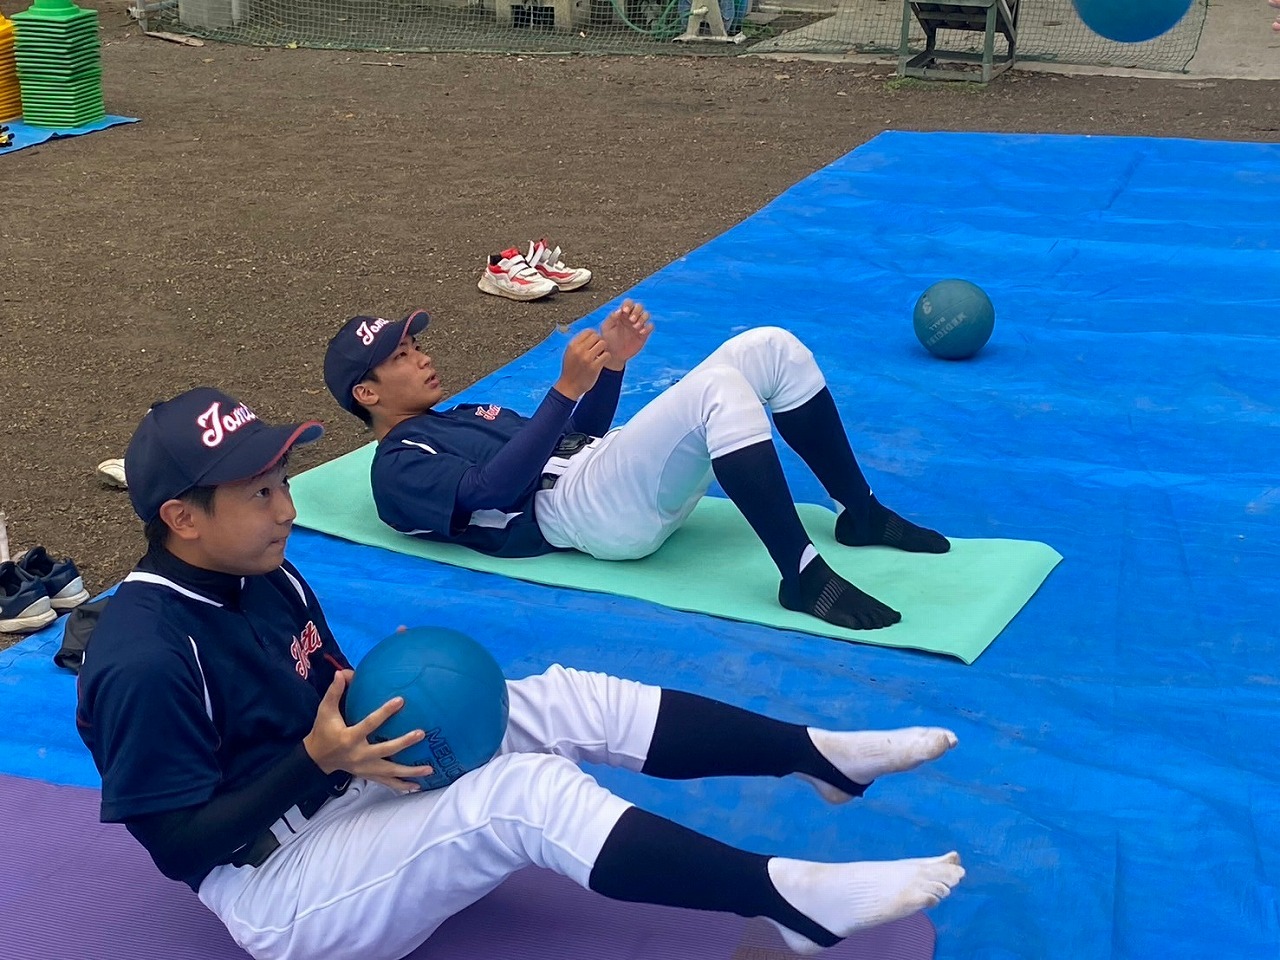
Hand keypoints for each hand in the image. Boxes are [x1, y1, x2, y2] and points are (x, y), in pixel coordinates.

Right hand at [303, 670, 434, 793]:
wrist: (317, 759)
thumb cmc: (323, 731)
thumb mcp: (325, 712)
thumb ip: (334, 693)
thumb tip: (342, 672)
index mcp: (350, 738)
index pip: (370, 724)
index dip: (385, 712)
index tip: (400, 700)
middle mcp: (360, 755)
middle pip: (385, 750)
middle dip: (403, 743)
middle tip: (421, 734)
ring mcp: (365, 768)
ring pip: (390, 772)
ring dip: (410, 772)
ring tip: (430, 768)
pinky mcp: (368, 775)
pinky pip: (387, 783)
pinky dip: (402, 786)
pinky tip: (418, 787)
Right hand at [555, 329, 609, 399]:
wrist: (569, 386)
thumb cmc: (570, 370)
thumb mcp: (569, 353)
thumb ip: (579, 344)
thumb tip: (592, 334)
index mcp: (573, 345)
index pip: (588, 331)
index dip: (593, 336)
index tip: (593, 343)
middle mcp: (579, 350)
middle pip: (597, 336)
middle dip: (599, 342)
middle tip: (597, 350)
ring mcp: (587, 358)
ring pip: (603, 344)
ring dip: (603, 349)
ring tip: (599, 356)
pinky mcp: (594, 367)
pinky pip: (607, 355)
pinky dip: (606, 358)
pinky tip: (602, 362)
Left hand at [600, 300, 652, 369]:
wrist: (614, 354)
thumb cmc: (608, 340)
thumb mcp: (606, 328)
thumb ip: (611, 318)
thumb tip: (619, 311)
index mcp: (622, 314)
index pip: (628, 303)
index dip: (628, 304)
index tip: (624, 311)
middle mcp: (631, 317)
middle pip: (639, 306)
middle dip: (636, 311)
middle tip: (631, 320)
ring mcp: (638, 325)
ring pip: (646, 314)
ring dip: (642, 318)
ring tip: (635, 327)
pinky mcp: (644, 334)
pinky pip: (650, 326)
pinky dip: (648, 327)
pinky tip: (641, 333)